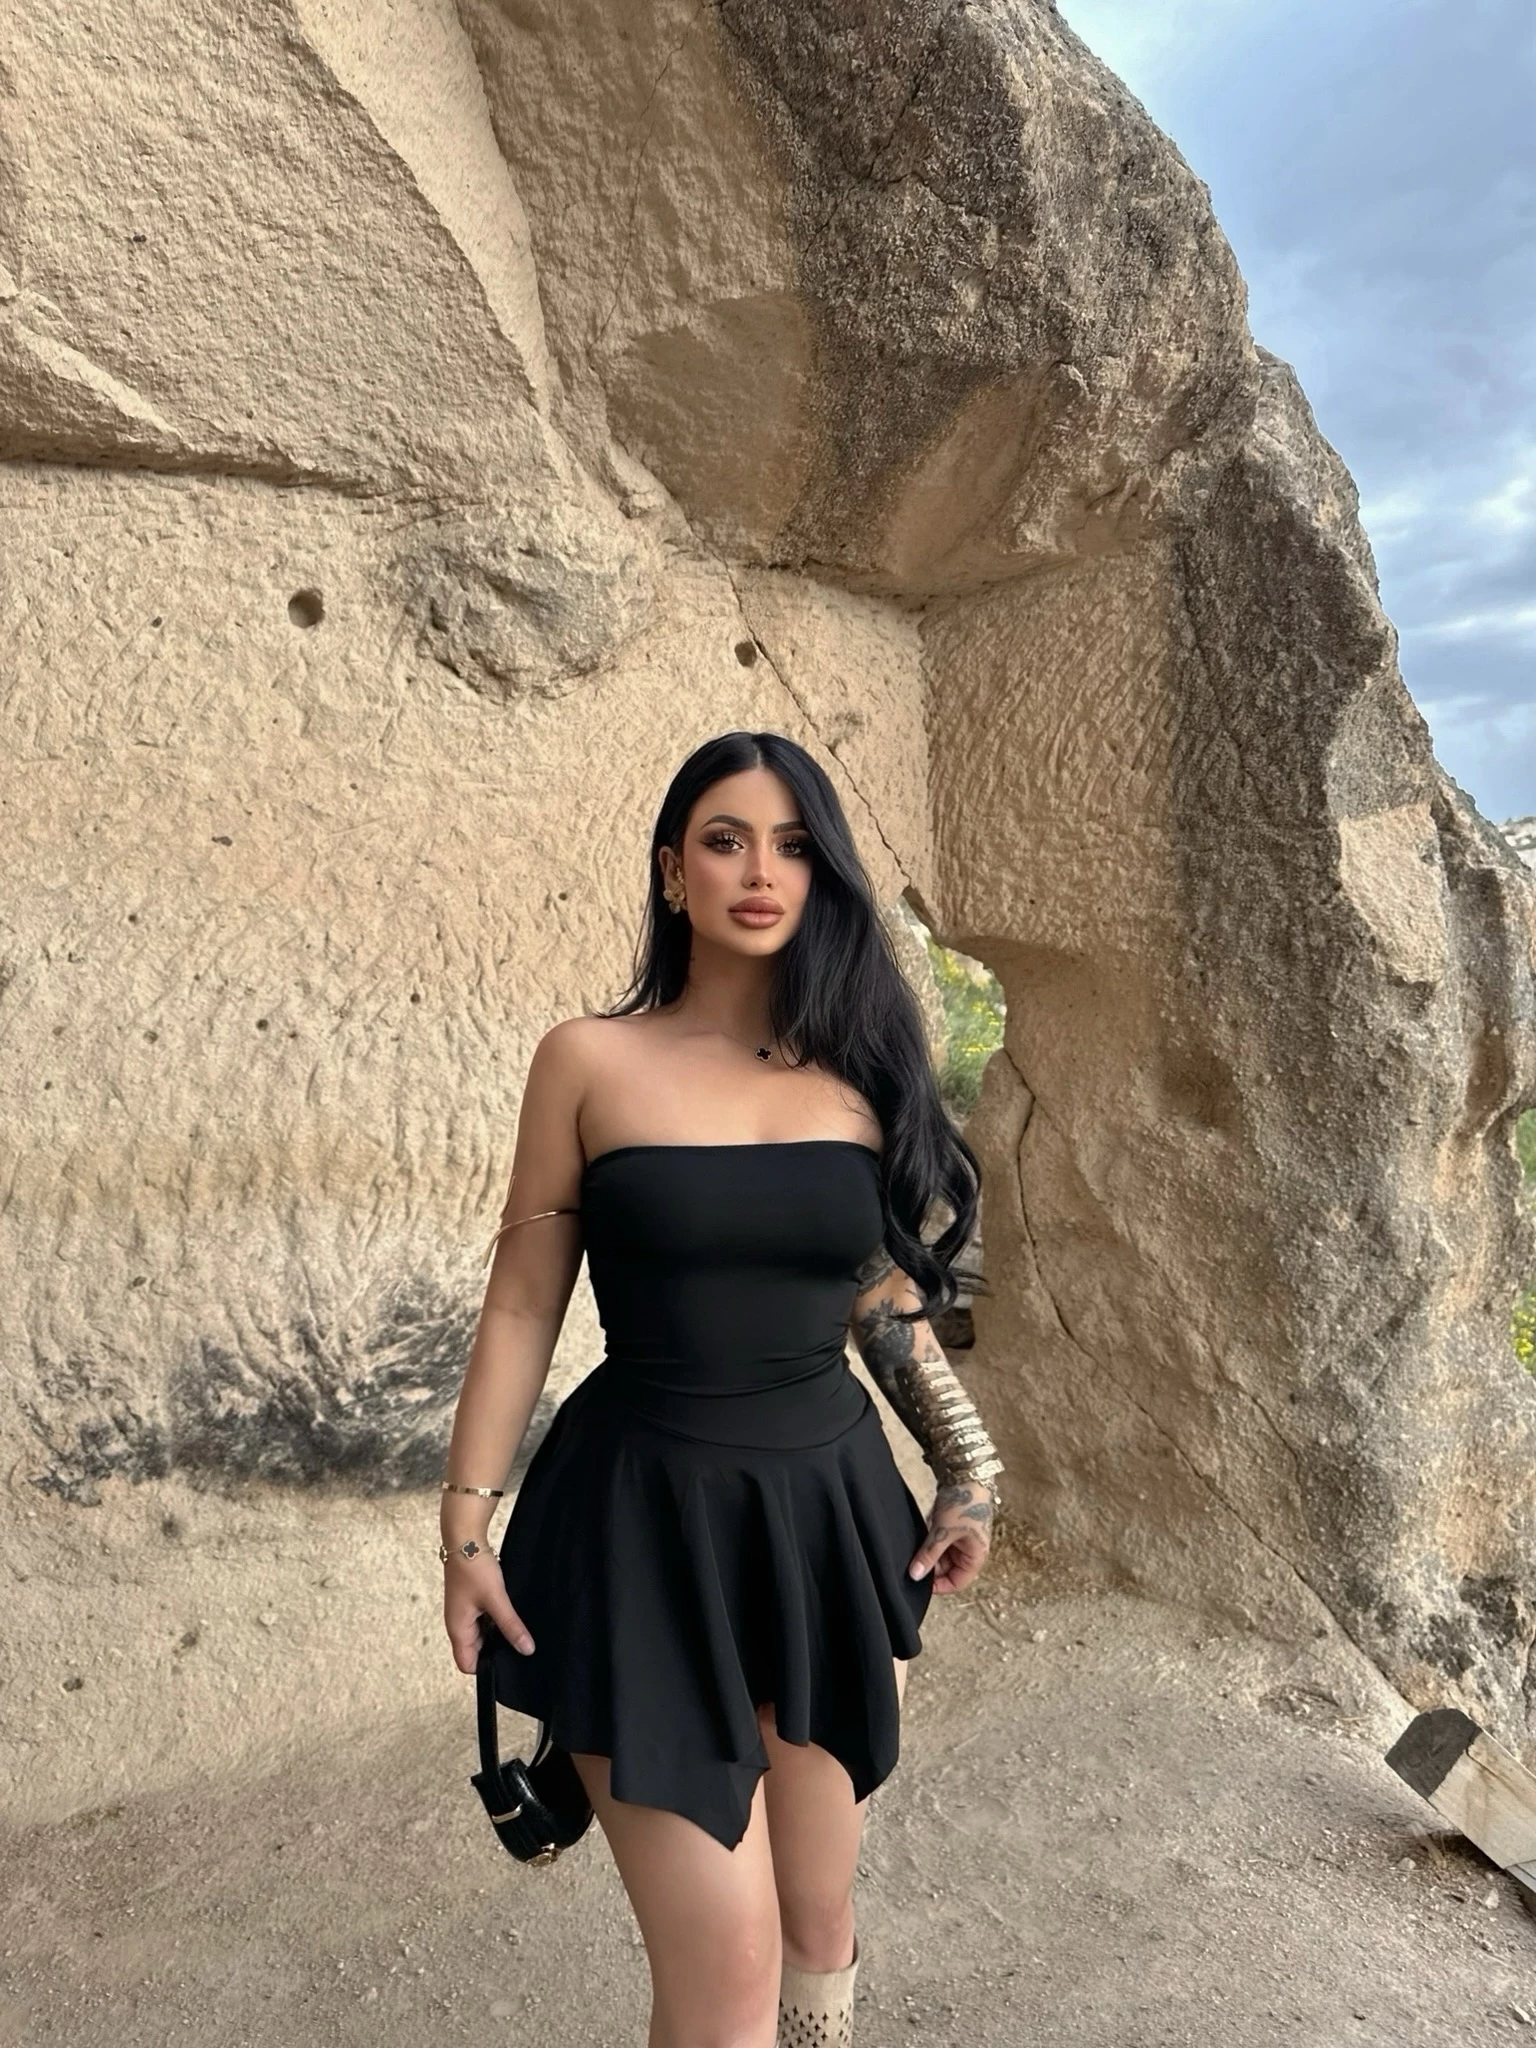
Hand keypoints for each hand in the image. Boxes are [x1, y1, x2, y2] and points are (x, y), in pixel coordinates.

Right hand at [442, 1546, 535, 1672]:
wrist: (465, 1540)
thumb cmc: (474, 1568)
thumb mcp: (496, 1599)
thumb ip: (511, 1626)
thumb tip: (526, 1649)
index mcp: (458, 1630)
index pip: (467, 1665)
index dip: (486, 1668)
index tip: (507, 1661)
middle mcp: (458, 1625)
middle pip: (475, 1652)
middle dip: (494, 1651)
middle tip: (516, 1644)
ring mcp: (464, 1614)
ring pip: (481, 1636)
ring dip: (495, 1634)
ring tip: (515, 1628)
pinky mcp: (470, 1603)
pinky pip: (483, 1622)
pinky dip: (494, 1622)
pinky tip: (509, 1614)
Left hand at [907, 1479, 993, 1593]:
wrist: (965, 1472)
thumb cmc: (963, 1503)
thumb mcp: (943, 1532)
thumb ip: (929, 1555)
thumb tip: (915, 1575)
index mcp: (976, 1555)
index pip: (957, 1582)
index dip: (939, 1585)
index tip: (919, 1583)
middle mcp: (970, 1549)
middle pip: (948, 1569)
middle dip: (931, 1567)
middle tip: (912, 1563)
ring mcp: (962, 1537)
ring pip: (942, 1554)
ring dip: (929, 1553)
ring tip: (915, 1548)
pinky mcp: (953, 1525)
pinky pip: (939, 1540)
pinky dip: (930, 1540)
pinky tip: (920, 1535)